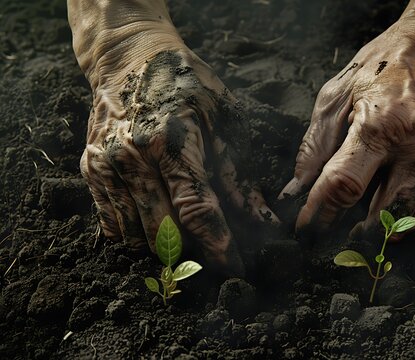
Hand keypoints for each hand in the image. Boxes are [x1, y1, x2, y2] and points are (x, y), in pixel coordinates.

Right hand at [69, 1, 277, 274]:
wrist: (128, 60)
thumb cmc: (185, 85)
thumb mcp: (223, 120)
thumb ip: (238, 176)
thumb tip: (262, 220)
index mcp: (172, 141)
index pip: (197, 208)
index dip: (219, 245)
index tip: (236, 269)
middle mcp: (134, 158)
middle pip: (165, 230)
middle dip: (193, 254)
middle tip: (213, 259)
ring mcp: (107, 166)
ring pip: (137, 235)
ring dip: (166, 248)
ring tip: (187, 245)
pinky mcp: (91, 172)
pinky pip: (113, 225)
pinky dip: (137, 236)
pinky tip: (156, 227)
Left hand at [280, 17, 414, 236]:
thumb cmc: (384, 65)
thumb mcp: (338, 93)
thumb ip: (316, 144)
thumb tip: (298, 186)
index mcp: (381, 124)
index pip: (343, 184)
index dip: (320, 212)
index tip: (306, 227)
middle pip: (377, 212)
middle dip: (350, 229)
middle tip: (333, 231)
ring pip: (407, 218)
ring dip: (379, 226)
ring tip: (361, 221)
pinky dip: (406, 215)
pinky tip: (391, 205)